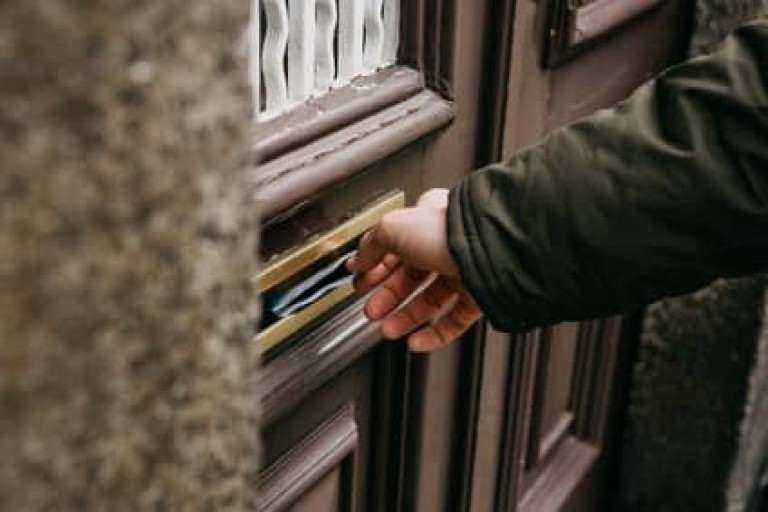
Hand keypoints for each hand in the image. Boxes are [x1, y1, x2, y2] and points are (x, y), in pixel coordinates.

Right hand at [346, 189, 481, 351]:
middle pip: (410, 277)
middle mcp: (447, 245)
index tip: (360, 280)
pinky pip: (454, 320)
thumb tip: (358, 261)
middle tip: (371, 309)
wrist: (488, 250)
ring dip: (405, 318)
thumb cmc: (445, 231)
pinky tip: (415, 341)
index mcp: (427, 221)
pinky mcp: (480, 296)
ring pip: (430, 301)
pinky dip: (433, 334)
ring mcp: (465, 271)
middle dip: (387, 297)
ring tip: (387, 329)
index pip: (394, 247)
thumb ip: (370, 246)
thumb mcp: (391, 229)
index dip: (374, 265)